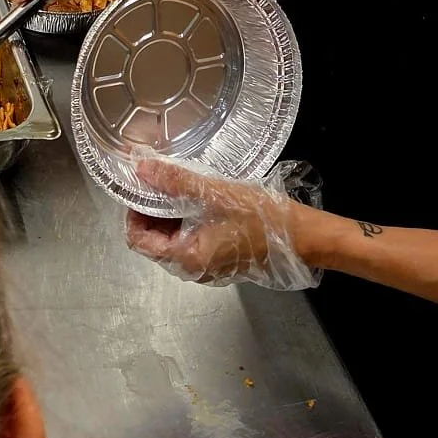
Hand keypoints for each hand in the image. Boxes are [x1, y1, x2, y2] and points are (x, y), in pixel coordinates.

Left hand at [125, 156, 320, 290]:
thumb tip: (141, 168)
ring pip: (173, 240)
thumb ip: (175, 182)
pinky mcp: (222, 260)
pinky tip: (197, 200)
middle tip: (158, 181)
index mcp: (187, 258)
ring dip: (170, 215)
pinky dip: (187, 221)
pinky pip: (192, 241)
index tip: (140, 186)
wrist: (304, 237)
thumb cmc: (261, 218)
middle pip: (154, 241)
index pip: (138, 240)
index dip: (133, 212)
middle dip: (151, 211)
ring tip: (177, 186)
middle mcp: (194, 269)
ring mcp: (209, 267)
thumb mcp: (214, 194)